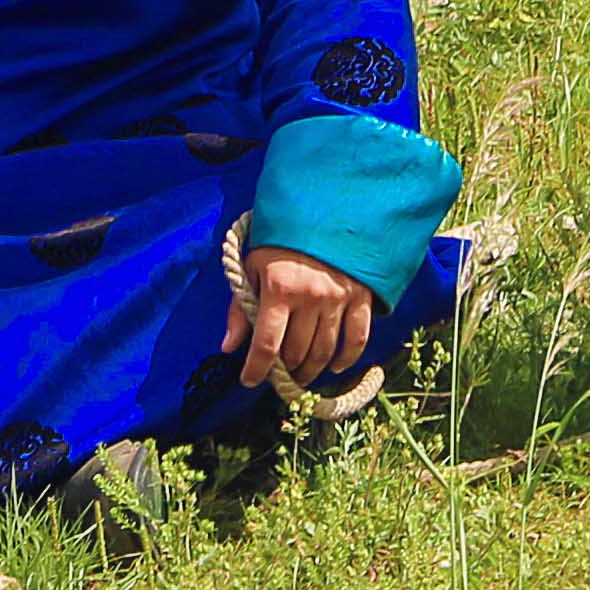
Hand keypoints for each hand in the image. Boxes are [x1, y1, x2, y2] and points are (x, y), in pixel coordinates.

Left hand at [223, 244, 373, 396]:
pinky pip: (357, 338)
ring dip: (310, 370)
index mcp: (279, 288)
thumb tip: (228, 348)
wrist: (327, 208)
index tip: (249, 381)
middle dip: (284, 369)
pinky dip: (346, 358)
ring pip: (324, 350)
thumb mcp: (253, 266)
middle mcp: (310, 297)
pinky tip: (333, 367)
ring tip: (300, 375)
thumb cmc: (283, 240)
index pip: (266, 344)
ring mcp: (338, 298)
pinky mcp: (361, 296)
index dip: (256, 369)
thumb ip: (240, 309)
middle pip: (296, 352)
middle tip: (278, 373)